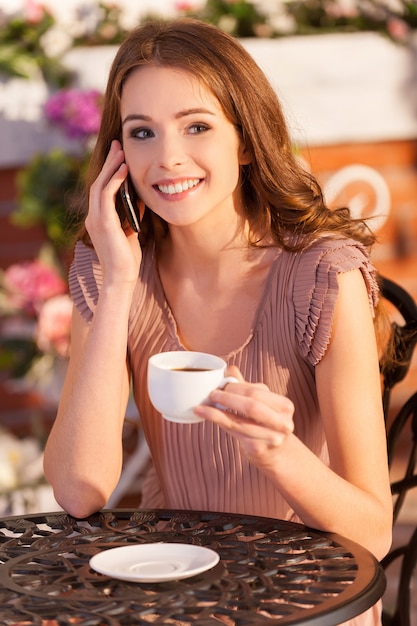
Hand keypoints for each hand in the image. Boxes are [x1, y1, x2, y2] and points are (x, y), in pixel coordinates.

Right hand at [85, 140, 141, 286]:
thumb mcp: (131, 231)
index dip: (109, 171)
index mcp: (98, 219)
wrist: (121, 278)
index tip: (119, 157)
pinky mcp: (103, 222)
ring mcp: (95, 219)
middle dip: (109, 162)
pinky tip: (124, 169)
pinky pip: (106, 194)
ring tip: (121, 151)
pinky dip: (115, 180)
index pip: (101, 189)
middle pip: (98, 182)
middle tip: (118, 145)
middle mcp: (93, 216)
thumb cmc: (127, 260)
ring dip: (111, 166)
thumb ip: (131, 214)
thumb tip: (139, 198)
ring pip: (100, 184)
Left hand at [194, 366, 294, 468]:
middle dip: (228, 398)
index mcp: (285, 406)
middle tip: (212, 394)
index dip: (236, 387)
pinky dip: (217, 422)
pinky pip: (233, 432)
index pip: (257, 392)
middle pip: (250, 406)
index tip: (221, 384)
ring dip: (216, 412)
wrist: (275, 452)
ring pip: (238, 422)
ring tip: (201, 406)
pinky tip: (205, 415)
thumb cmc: (265, 422)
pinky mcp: (258, 449)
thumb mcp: (261, 402)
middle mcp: (282, 423)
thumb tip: (229, 369)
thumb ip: (246, 386)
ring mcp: (271, 438)